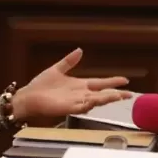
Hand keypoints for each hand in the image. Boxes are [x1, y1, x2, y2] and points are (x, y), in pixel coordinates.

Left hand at [11, 48, 131, 120]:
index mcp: (79, 85)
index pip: (100, 83)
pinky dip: (90, 104)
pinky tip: (97, 100)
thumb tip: (80, 50)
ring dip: (106, 99)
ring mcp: (75, 102)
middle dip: (115, 94)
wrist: (28, 97)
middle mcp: (80, 94)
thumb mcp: (57, 69)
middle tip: (129, 94)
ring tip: (118, 96)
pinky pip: (81, 106)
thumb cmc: (41, 86)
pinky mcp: (67, 108)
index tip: (125, 80)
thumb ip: (69, 61)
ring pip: (95, 101)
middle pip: (102, 94)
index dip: (112, 82)